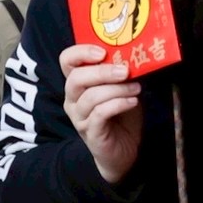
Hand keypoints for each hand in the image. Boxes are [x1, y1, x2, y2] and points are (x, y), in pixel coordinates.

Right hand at [60, 43, 142, 183]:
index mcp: (78, 84)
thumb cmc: (122, 117)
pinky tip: (133, 102)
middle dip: (102, 72)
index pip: (67, 61)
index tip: (102, 51)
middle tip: (125, 71)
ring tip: (136, 88)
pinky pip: (99, 113)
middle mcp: (72, 99)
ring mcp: (79, 117)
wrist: (124, 151)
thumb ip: (123, 74)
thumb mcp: (124, 89)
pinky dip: (118, 104)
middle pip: (76, 78)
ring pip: (90, 97)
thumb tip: (136, 55)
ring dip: (117, 89)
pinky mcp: (90, 132)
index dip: (81, 53)